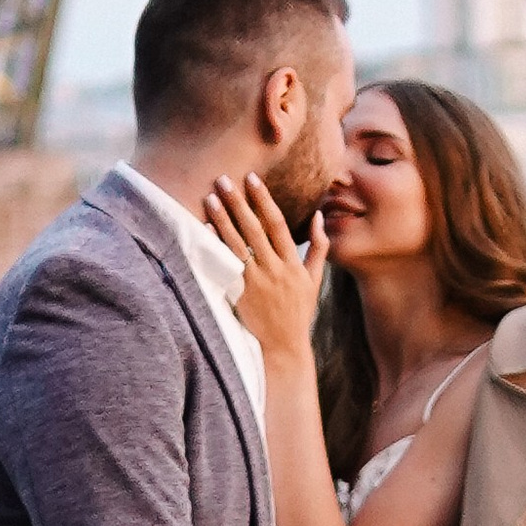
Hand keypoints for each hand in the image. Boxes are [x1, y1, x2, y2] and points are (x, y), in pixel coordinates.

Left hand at [204, 171, 324, 372]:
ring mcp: (256, 282)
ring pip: (237, 244)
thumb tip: (318, 216)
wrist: (283, 346)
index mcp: (293, 263)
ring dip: (222, 219)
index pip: (277, 223)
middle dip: (238, 202)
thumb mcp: (314, 280)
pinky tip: (206, 229)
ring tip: (210, 197)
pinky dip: (216, 246)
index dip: (263, 199)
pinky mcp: (240, 295)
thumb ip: (319, 247)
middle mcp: (275, 270)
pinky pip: (226, 265)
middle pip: (254, 229)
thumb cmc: (298, 312)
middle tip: (223, 179)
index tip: (252, 179)